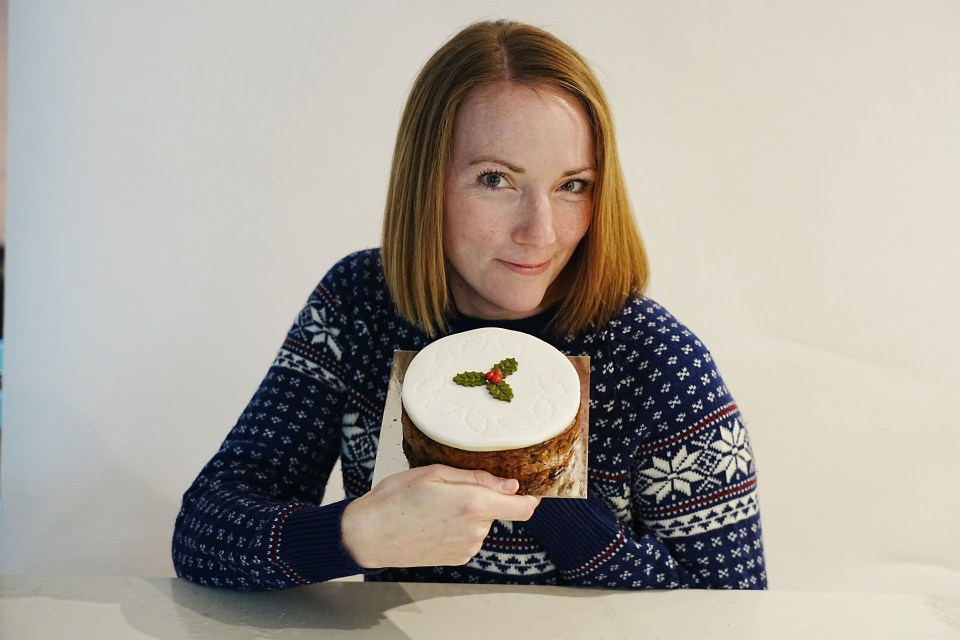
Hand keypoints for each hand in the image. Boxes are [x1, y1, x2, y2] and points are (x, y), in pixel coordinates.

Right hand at [341, 464, 539, 568]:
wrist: (369, 535)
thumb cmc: (396, 499)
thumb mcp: (435, 474)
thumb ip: (477, 479)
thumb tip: (509, 485)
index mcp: (473, 505)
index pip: (523, 508)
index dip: (529, 498)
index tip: (524, 489)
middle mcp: (475, 530)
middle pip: (495, 510)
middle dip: (480, 498)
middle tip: (448, 489)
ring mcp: (467, 547)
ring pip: (480, 523)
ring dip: (467, 513)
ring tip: (434, 507)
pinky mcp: (457, 558)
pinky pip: (468, 537)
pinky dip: (457, 528)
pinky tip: (432, 522)